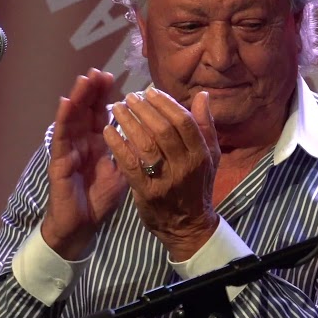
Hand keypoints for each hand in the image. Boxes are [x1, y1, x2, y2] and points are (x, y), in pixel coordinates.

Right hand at [41, 69, 128, 259]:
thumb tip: (151, 133)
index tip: (114, 77)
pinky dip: (63, 119)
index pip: (102, 114)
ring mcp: (69, 150)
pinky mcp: (59, 162)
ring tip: (84, 79)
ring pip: (73, 119)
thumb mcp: (123, 171)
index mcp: (98, 143)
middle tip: (99, 71)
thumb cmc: (100, 198)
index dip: (106, 96)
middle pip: (86, 111)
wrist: (83, 224)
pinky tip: (66, 103)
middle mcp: (82, 142)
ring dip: (78, 98)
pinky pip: (61, 138)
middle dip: (92, 91)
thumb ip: (131, 151)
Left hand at [103, 87, 221, 260]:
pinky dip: (117, 144)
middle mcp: (185, 166)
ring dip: (129, 122)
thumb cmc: (197, 185)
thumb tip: (202, 96)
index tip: (150, 91)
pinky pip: (129, 163)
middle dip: (144, 109)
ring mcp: (166, 180)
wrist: (188, 225)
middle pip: (163, 130)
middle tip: (130, 97)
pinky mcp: (147, 192)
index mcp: (201, 154)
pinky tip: (108, 131)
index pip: (183, 122)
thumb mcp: (210, 156)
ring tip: (117, 107)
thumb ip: (206, 126)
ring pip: (145, 144)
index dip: (166, 103)